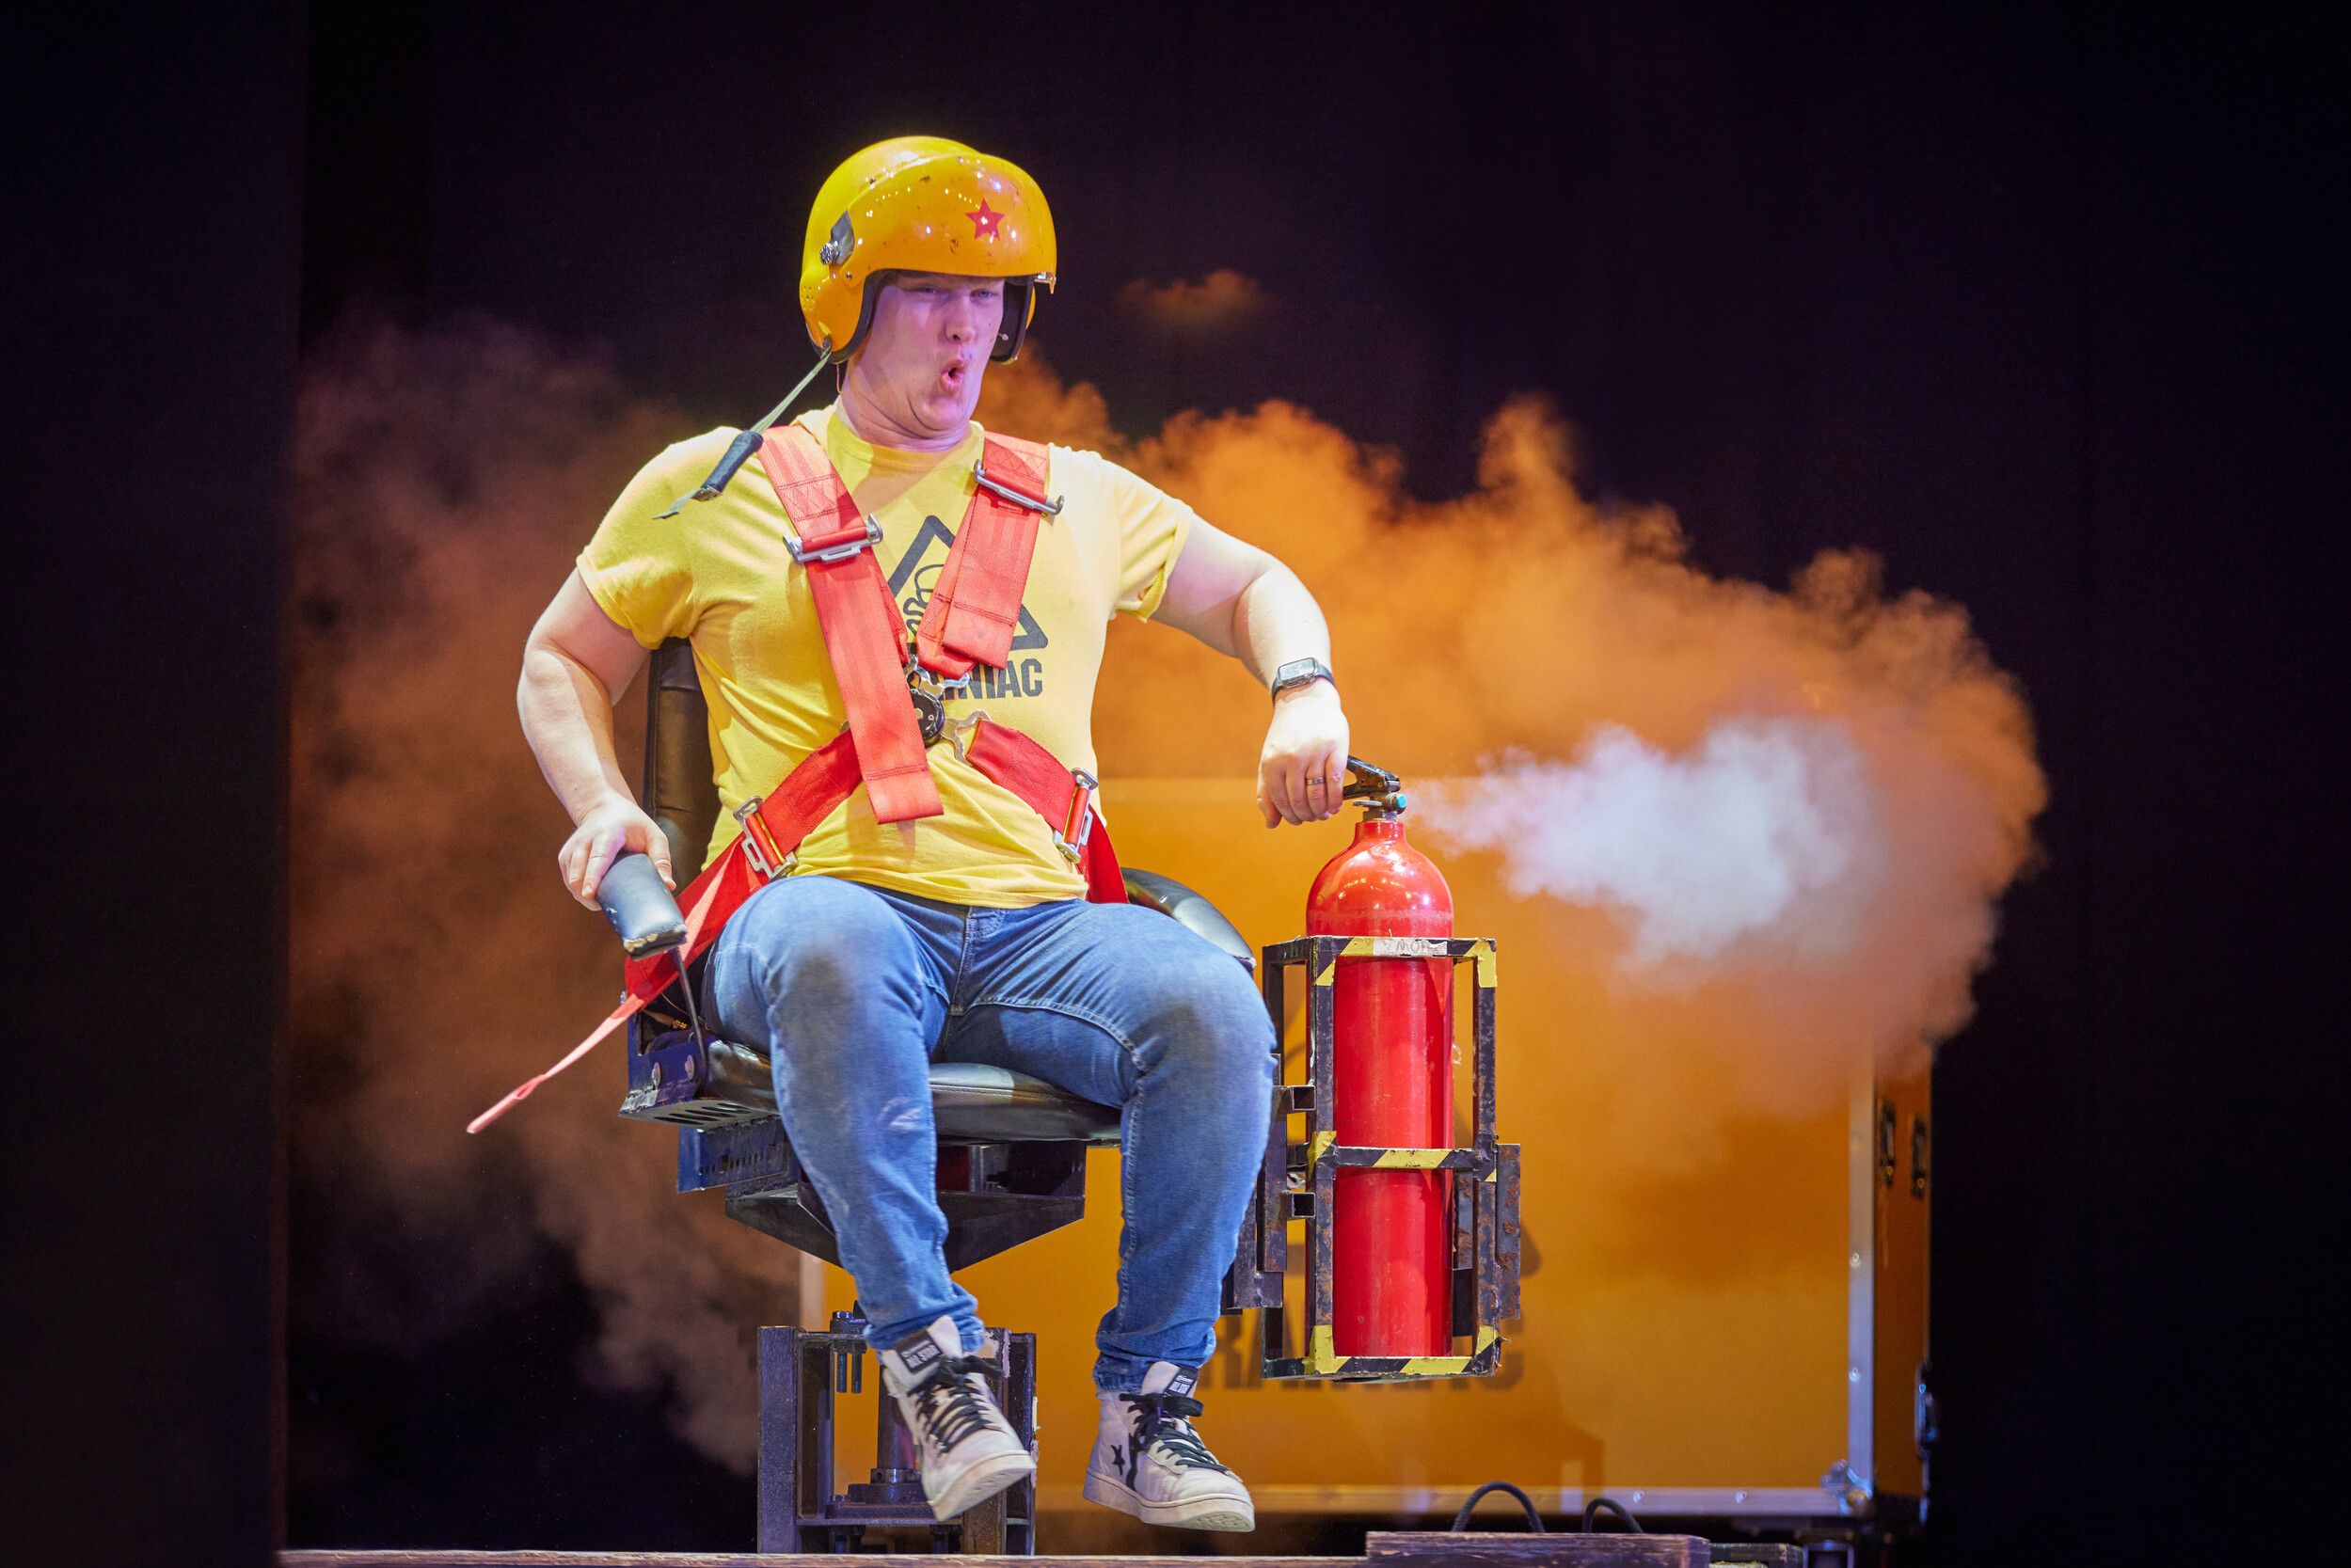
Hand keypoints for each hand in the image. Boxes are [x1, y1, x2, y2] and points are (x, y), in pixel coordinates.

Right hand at [557, 797, 674, 909]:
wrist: (604, 808)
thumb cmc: (634, 825)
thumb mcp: (654, 836)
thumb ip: (662, 859)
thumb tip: (669, 886)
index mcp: (608, 833)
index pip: (598, 857)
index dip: (593, 876)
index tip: (589, 894)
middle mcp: (585, 840)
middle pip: (579, 872)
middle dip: (586, 893)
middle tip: (603, 906)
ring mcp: (571, 849)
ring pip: (572, 881)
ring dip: (584, 896)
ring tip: (603, 899)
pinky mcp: (564, 857)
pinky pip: (570, 882)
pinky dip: (580, 891)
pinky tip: (595, 892)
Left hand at [1258, 682, 1349, 826]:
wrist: (1305, 698)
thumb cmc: (1286, 732)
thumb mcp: (1269, 757)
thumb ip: (1267, 791)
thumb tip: (1271, 823)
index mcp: (1272, 761)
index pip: (1280, 799)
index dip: (1289, 815)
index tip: (1296, 820)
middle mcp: (1292, 758)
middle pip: (1299, 800)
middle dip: (1306, 815)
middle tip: (1311, 818)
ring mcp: (1314, 753)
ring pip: (1317, 794)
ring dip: (1321, 811)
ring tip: (1323, 815)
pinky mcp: (1335, 749)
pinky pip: (1335, 782)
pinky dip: (1335, 800)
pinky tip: (1335, 807)